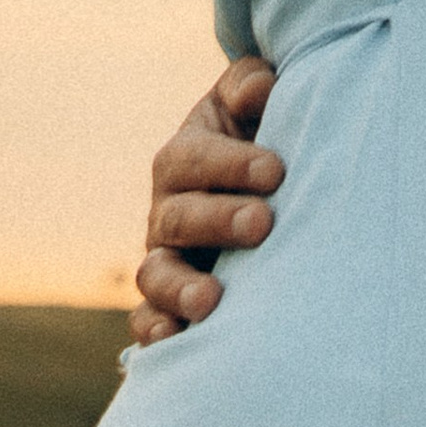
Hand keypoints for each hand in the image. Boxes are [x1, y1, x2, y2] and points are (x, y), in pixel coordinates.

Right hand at [129, 60, 282, 343]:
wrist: (261, 185)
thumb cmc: (258, 135)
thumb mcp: (251, 102)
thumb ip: (250, 85)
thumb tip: (259, 88)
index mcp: (183, 158)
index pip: (194, 158)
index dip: (231, 163)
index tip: (276, 170)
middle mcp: (166, 209)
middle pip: (179, 217)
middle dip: (219, 221)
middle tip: (263, 223)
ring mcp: (164, 258)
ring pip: (156, 274)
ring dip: (180, 287)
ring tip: (211, 301)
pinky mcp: (169, 302)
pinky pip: (149, 320)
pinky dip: (156, 331)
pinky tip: (178, 341)